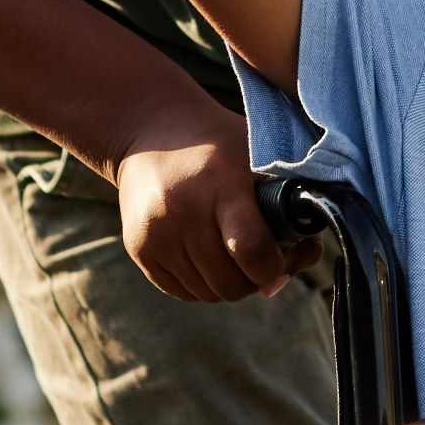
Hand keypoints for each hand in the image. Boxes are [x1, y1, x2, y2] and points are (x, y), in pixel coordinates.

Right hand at [114, 104, 316, 303]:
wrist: (151, 130)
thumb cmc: (220, 145)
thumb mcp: (260, 156)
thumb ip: (286, 210)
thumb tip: (278, 282)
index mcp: (221, 183)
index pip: (251, 249)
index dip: (276, 266)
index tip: (286, 255)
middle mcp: (182, 211)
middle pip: (230, 282)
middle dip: (257, 278)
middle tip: (267, 257)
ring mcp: (155, 233)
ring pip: (208, 293)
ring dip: (231, 283)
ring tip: (239, 254)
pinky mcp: (137, 248)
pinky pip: (182, 291)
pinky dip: (204, 284)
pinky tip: (213, 257)